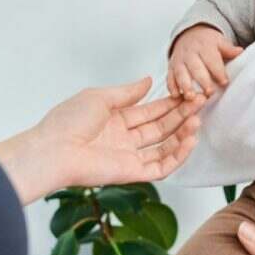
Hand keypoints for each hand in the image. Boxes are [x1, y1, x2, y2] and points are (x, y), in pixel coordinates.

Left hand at [0, 76, 200, 203]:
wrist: (54, 150)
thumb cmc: (69, 121)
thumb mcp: (99, 97)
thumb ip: (127, 92)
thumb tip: (148, 81)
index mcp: (115, 119)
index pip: (150, 111)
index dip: (169, 103)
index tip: (188, 93)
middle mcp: (124, 138)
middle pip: (160, 127)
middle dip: (181, 115)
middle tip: (200, 102)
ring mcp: (129, 156)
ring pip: (164, 146)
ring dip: (182, 134)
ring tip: (197, 120)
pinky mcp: (132, 173)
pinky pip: (161, 166)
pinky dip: (177, 156)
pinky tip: (189, 140)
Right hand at [168, 24, 243, 103]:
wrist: (189, 35)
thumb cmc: (207, 43)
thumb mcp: (220, 42)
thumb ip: (229, 49)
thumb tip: (239, 51)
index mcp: (205, 46)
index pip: (212, 59)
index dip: (218, 71)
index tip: (224, 82)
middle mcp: (190, 53)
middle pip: (196, 67)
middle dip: (202, 80)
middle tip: (209, 92)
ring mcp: (179, 60)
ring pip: (181, 72)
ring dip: (185, 85)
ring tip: (190, 97)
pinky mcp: (171, 67)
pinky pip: (169, 76)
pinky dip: (171, 86)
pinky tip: (176, 95)